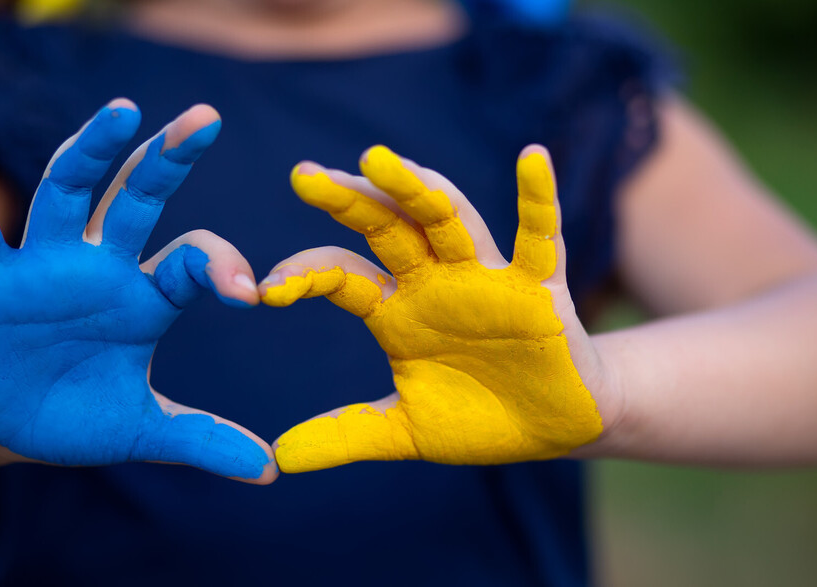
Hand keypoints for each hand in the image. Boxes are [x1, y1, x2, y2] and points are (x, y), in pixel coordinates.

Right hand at [0, 99, 276, 482]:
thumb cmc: (73, 415)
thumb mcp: (141, 432)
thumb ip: (202, 440)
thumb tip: (271, 470)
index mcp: (146, 298)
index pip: (193, 262)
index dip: (221, 267)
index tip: (248, 293)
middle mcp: (100, 266)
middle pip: (137, 198)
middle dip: (168, 159)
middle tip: (205, 118)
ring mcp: (43, 264)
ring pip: (67, 192)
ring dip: (90, 152)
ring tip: (122, 112)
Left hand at [260, 145, 615, 472]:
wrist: (552, 429)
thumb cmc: (479, 418)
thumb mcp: (406, 431)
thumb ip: (347, 435)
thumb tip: (278, 457)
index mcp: (397, 310)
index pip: (341, 276)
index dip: (304, 276)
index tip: (265, 291)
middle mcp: (434, 282)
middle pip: (386, 227)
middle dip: (348, 201)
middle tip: (305, 176)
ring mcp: (485, 278)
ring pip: (448, 219)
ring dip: (415, 189)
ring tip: (378, 159)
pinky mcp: (538, 288)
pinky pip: (539, 237)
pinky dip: (538, 199)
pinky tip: (532, 157)